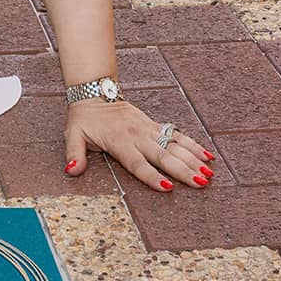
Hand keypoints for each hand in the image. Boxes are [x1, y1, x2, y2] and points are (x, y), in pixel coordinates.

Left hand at [62, 100, 214, 191]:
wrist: (95, 92)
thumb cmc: (83, 119)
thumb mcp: (73, 135)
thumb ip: (74, 154)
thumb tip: (71, 171)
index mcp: (119, 142)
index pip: (138, 164)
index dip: (152, 176)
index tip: (167, 188)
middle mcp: (137, 136)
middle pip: (163, 156)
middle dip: (183, 170)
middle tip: (200, 183)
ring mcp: (148, 129)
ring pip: (175, 146)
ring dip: (193, 159)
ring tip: (209, 173)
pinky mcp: (154, 124)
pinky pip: (177, 135)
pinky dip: (193, 145)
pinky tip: (207, 156)